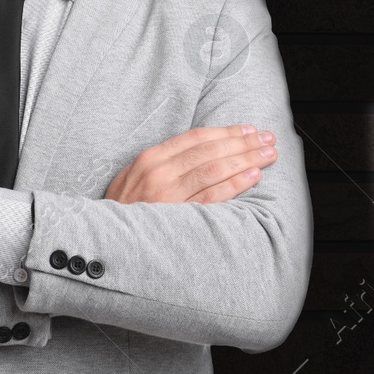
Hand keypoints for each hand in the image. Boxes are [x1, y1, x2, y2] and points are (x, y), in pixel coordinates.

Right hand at [105, 124, 276, 204]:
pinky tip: (253, 176)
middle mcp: (160, 172)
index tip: (248, 129)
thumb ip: (162, 163)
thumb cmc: (124, 210)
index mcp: (150, 158)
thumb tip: (199, 151)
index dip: (226, 131)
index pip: (196, 138)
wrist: (105, 243)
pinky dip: (235, 184)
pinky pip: (213, 196)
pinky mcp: (178, 216)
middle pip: (210, 151)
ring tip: (268, 154)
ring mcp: (168, 194)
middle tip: (268, 138)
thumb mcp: (133, 177)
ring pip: (215, 170)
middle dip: (243, 143)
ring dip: (246, 159)